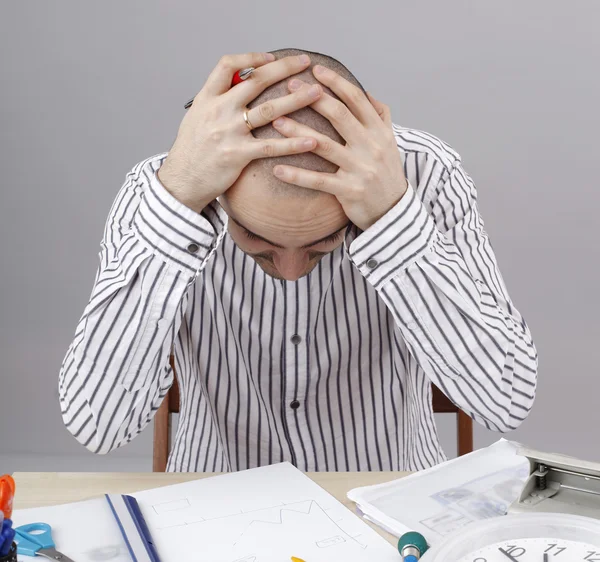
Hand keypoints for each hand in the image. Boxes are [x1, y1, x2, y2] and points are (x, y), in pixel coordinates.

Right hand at [158, 52, 322, 213]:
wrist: (181, 181)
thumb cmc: (191, 150)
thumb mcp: (197, 117)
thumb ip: (217, 99)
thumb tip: (239, 83)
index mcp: (207, 98)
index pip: (227, 65)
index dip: (251, 59)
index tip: (271, 58)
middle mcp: (218, 110)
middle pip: (255, 81)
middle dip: (284, 69)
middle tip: (306, 62)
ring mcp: (228, 132)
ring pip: (269, 110)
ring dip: (297, 100)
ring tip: (318, 93)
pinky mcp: (238, 155)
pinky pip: (271, 147)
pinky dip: (293, 143)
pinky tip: (312, 141)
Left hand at [270, 65, 407, 230]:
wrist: (394, 211)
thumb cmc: (387, 174)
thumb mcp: (390, 142)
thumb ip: (380, 116)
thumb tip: (367, 92)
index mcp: (379, 131)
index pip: (357, 99)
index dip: (336, 83)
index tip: (316, 70)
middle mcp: (371, 146)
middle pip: (339, 115)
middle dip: (312, 98)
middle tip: (288, 87)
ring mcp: (359, 168)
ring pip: (324, 146)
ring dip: (297, 131)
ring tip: (276, 121)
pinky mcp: (349, 190)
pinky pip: (318, 181)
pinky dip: (297, 176)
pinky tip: (277, 169)